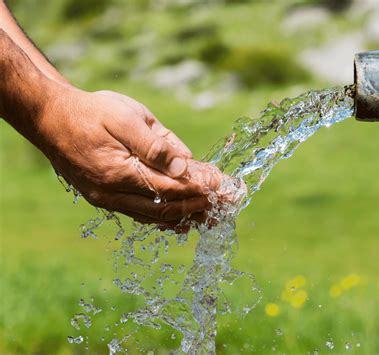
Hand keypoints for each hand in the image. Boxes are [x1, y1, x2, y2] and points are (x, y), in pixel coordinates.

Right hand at [33, 86, 223, 229]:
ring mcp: (109, 200)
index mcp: (119, 173)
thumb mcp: (125, 117)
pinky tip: (186, 218)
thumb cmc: (90, 112)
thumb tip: (185, 166)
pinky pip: (143, 215)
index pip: (171, 189)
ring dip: (189, 215)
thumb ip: (155, 144)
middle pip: (167, 208)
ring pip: (157, 217)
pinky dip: (168, 217)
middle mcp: (113, 194)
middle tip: (230, 203)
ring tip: (217, 214)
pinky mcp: (107, 199)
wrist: (50, 119)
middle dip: (202, 205)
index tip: (226, 186)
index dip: (201, 189)